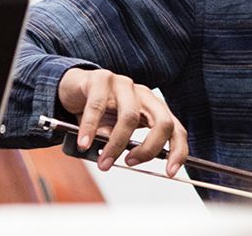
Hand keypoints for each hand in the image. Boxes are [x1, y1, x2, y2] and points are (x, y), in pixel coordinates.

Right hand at [56, 67, 187, 175]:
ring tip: (104, 161)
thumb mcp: (115, 133)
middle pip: (162, 121)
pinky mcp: (100, 79)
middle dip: (150, 148)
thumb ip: (123, 144)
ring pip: (130, 116)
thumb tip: (119, 156)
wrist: (73, 90)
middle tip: (131, 163)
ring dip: (116, 144)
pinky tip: (84, 143)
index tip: (170, 172)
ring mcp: (123, 84)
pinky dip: (90, 128)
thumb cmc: (100, 113)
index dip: (178, 152)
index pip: (176, 130)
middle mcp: (143, 94)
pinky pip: (97, 106)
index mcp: (153, 109)